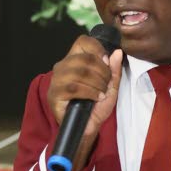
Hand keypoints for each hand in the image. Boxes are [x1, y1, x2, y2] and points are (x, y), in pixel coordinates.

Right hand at [47, 36, 123, 167]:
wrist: (87, 129)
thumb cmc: (96, 107)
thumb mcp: (110, 87)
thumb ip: (114, 70)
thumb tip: (116, 52)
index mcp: (74, 60)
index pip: (83, 41)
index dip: (98, 49)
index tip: (107, 63)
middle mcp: (62, 66)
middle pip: (85, 58)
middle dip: (102, 72)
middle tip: (106, 84)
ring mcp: (56, 80)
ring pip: (80, 72)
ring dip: (97, 83)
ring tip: (101, 93)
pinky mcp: (54, 95)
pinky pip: (74, 87)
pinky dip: (90, 92)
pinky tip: (96, 98)